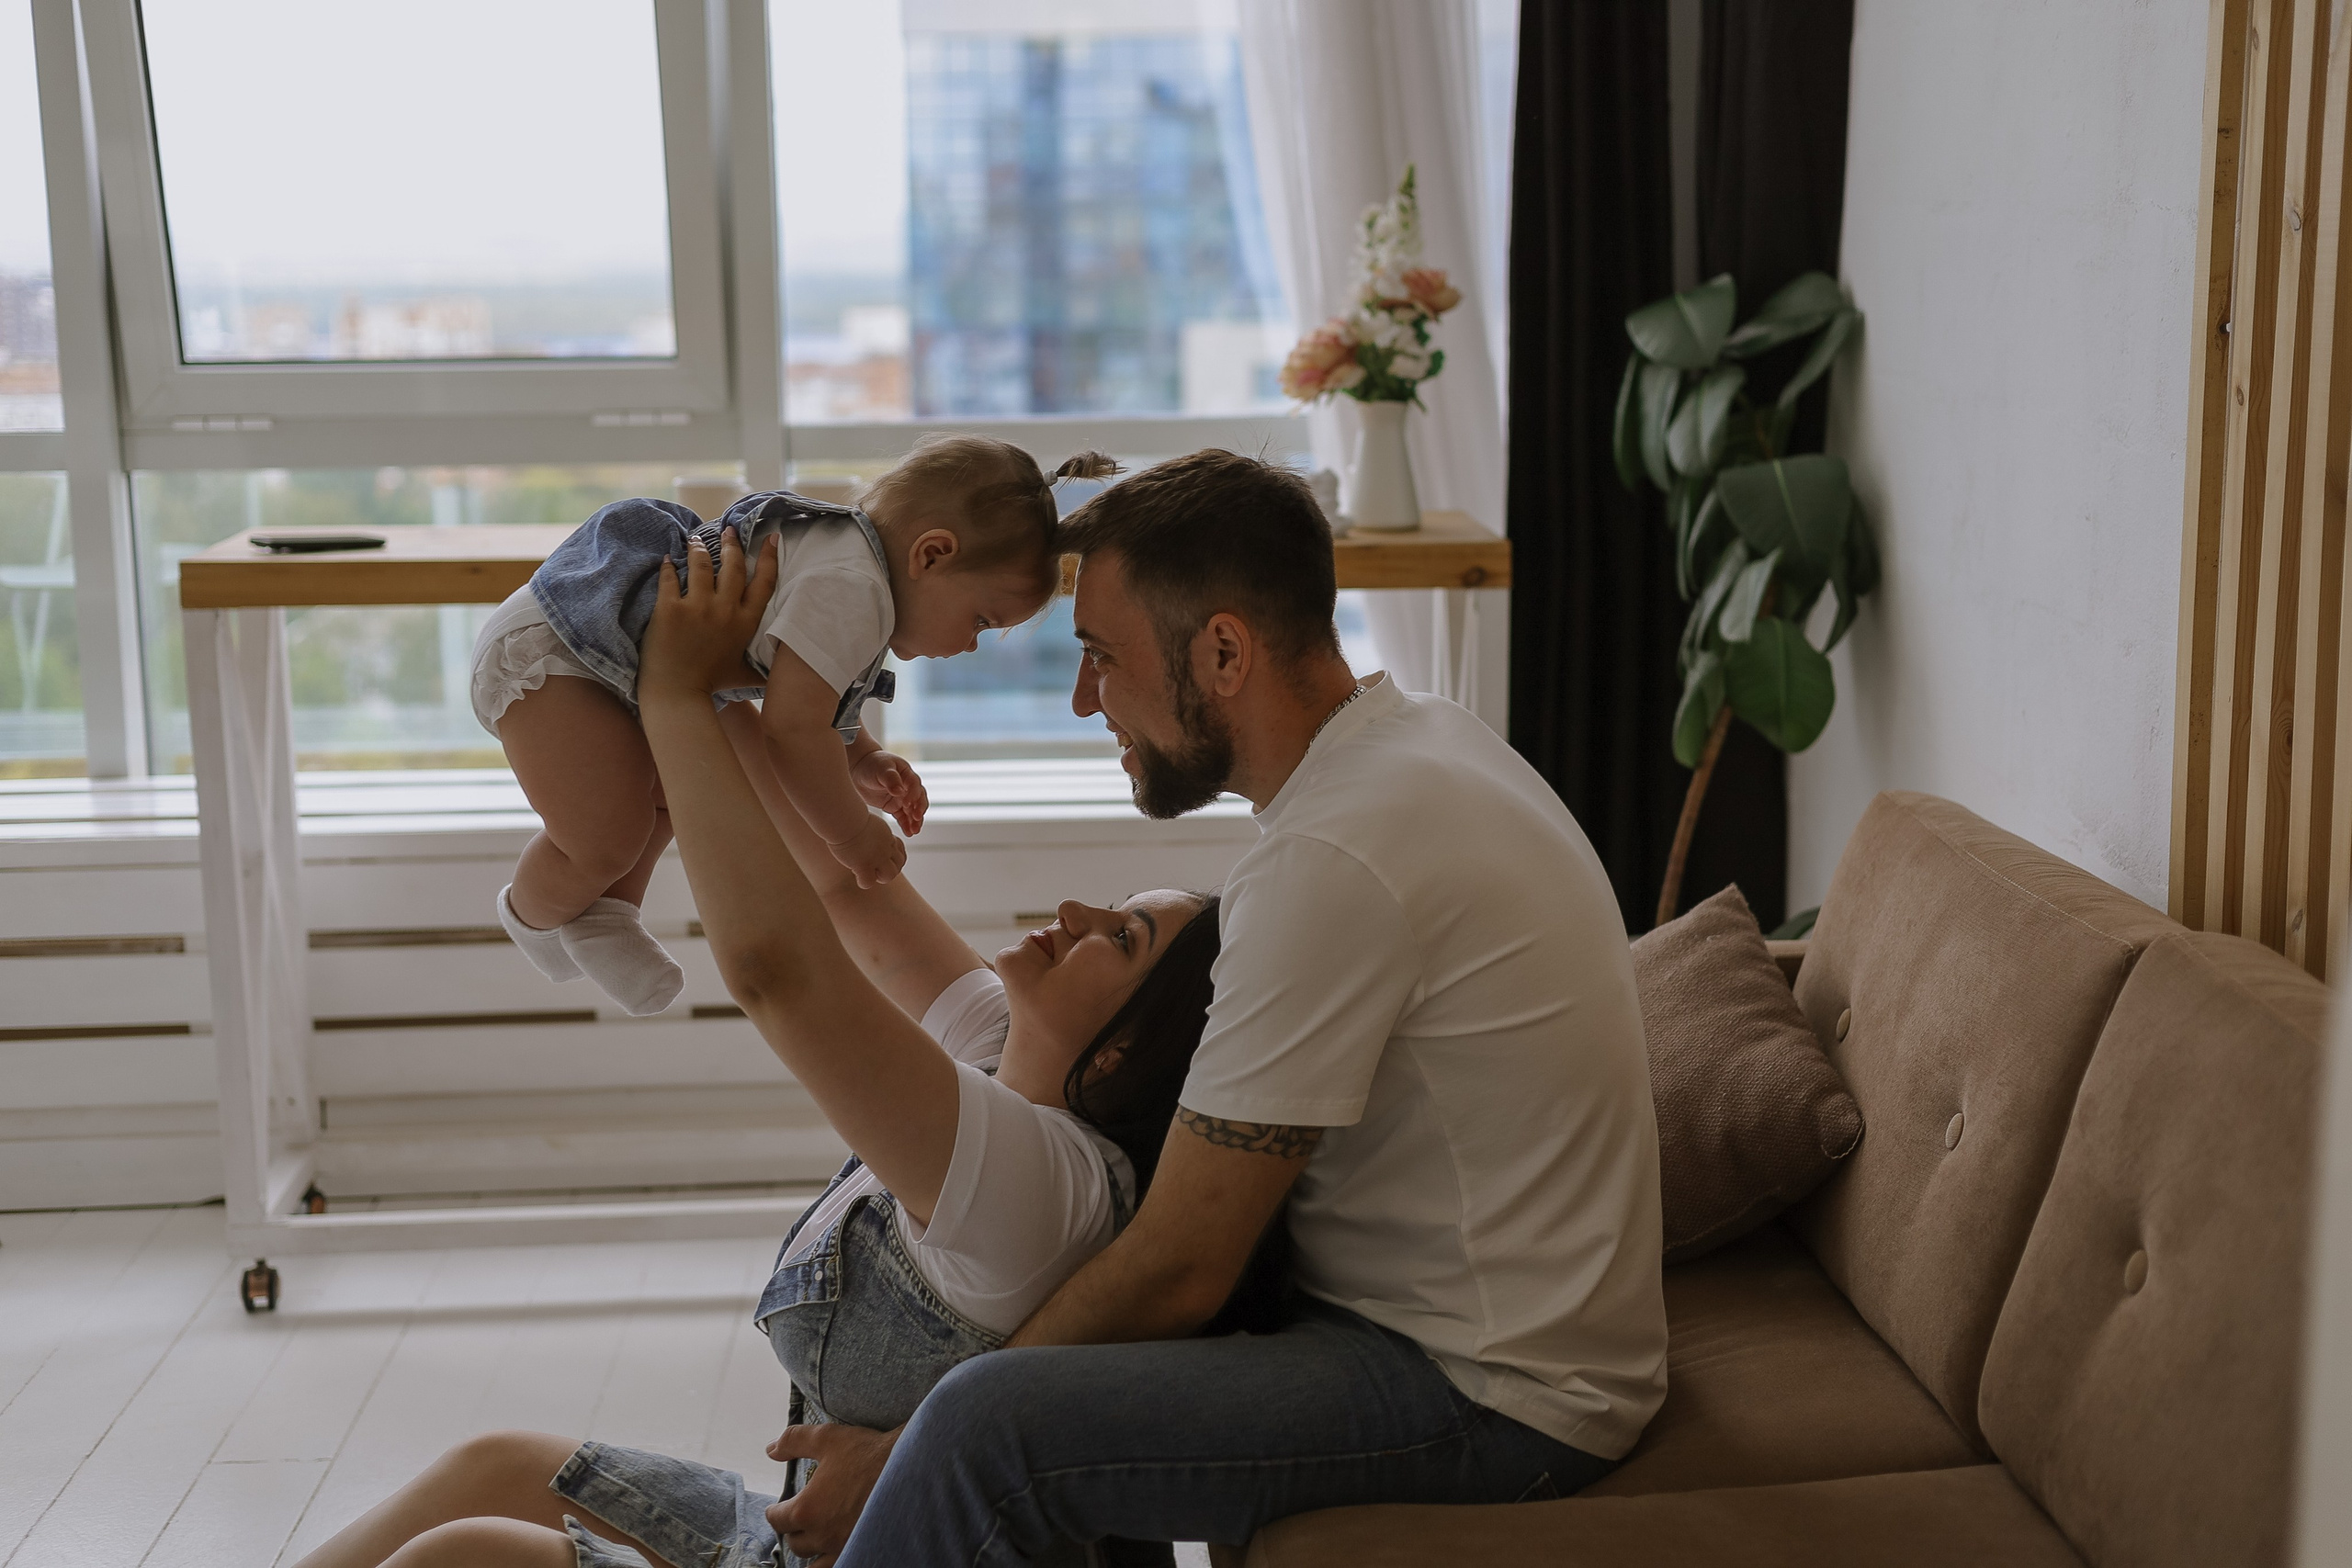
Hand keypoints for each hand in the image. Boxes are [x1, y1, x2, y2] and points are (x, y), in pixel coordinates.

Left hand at [640, 527, 777, 704]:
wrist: (677, 695)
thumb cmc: (712, 685)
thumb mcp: (747, 674)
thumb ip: (767, 666)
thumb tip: (788, 669)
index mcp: (746, 623)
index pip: (763, 583)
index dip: (768, 558)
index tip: (770, 538)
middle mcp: (725, 611)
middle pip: (733, 566)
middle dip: (732, 543)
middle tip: (728, 530)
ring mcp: (697, 608)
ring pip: (702, 565)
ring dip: (699, 548)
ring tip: (695, 539)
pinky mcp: (670, 610)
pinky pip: (670, 577)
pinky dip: (669, 566)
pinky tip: (669, 559)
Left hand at [766, 1421, 901, 1566]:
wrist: (910, 1469)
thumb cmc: (869, 1454)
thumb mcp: (827, 1438)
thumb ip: (794, 1441)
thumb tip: (771, 1450)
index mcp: (806, 1509)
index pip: (777, 1519)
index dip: (775, 1511)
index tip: (777, 1508)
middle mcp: (821, 1535)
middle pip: (795, 1543)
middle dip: (793, 1530)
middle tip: (798, 1519)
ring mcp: (842, 1546)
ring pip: (814, 1561)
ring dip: (811, 1549)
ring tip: (815, 1538)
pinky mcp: (862, 1549)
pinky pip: (838, 1564)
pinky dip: (831, 1559)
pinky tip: (835, 1548)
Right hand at [827, 813, 906, 889]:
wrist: (844, 820)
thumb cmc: (848, 817)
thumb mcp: (866, 821)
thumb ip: (870, 830)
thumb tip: (864, 831)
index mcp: (886, 836)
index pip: (899, 850)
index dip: (892, 856)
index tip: (882, 855)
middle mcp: (885, 848)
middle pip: (899, 864)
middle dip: (890, 868)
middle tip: (876, 867)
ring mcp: (877, 858)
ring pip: (890, 875)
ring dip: (880, 876)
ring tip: (869, 873)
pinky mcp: (864, 865)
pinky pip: (869, 882)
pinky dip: (863, 882)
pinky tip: (857, 876)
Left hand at [852, 750, 928, 835]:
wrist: (859, 769)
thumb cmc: (872, 764)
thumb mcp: (881, 769)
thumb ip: (891, 779)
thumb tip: (900, 791)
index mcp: (907, 774)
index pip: (914, 785)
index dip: (913, 795)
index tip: (906, 804)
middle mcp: (907, 787)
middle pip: (919, 799)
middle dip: (919, 810)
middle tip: (916, 819)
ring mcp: (902, 798)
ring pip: (912, 810)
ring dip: (915, 821)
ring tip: (914, 831)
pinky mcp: (894, 807)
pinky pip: (903, 817)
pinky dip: (906, 825)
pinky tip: (909, 833)